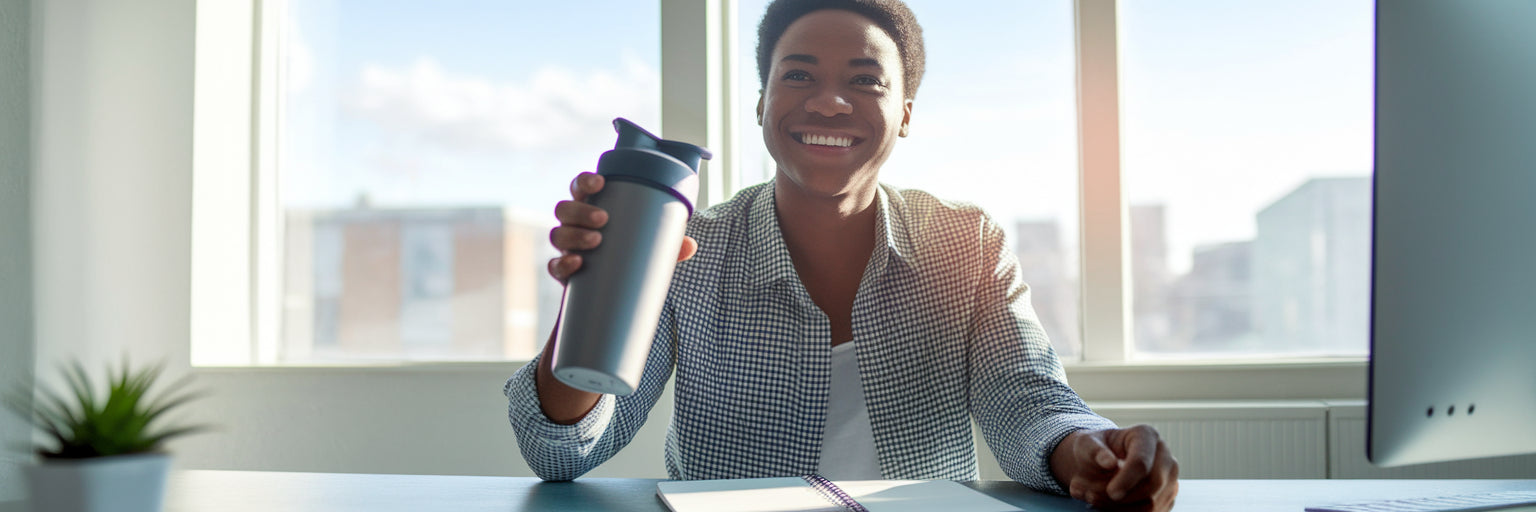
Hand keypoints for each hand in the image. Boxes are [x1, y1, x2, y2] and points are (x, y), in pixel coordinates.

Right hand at [547, 172, 698, 283]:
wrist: (618, 289)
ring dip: (574, 234)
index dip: (585, 181)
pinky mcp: (564, 272)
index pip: (580, 187)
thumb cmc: (633, 253)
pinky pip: (554, 266)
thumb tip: (690, 245)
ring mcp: (567, 247)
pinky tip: (577, 263)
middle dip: (581, 210)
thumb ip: (668, 242)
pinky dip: (563, 263)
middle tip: (604, 218)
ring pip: (558, 233)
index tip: (600, 182)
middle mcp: (575, 224)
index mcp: (592, 207)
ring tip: (597, 240)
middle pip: (565, 208)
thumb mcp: (651, 244)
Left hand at [1050, 425, 1178, 511]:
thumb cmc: (1094, 450)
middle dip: (1123, 497)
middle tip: (1093, 496)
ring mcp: (1169, 478)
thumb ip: (1095, 451)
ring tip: (1094, 498)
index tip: (1110, 492)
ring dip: (1121, 508)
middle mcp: (1165, 456)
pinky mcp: (1167, 497)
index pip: (1142, 462)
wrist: (1100, 462)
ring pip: (1152, 504)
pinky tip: (1108, 505)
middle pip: (1153, 484)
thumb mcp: (1086, 445)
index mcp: (1146, 435)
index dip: (1127, 480)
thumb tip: (1109, 463)